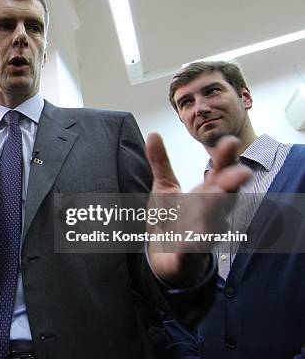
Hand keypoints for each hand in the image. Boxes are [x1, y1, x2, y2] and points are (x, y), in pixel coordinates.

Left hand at [144, 133, 251, 284]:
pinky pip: (191, 253)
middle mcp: (209, 214)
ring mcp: (201, 236)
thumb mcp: (164, 188)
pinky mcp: (187, 257)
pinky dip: (190, 248)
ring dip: (213, 212)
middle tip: (240, 172)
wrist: (164, 257)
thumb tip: (152, 134)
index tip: (230, 142)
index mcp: (204, 195)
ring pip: (212, 224)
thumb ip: (160, 163)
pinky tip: (188, 243)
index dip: (225, 160)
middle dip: (230, 185)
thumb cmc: (171, 219)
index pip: (219, 175)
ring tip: (213, 195)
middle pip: (223, 198)